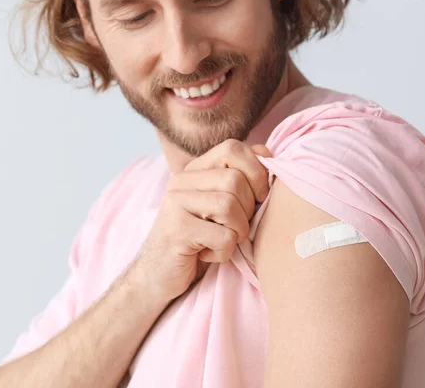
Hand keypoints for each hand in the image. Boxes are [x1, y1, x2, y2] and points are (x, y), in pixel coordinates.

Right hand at [135, 139, 271, 301]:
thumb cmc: (199, 240)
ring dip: (237, 232)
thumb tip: (267, 152)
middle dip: (248, 210)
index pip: (232, 148)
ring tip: (223, 241)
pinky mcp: (177, 231)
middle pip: (235, 180)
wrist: (157, 276)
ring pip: (230, 206)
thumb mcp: (219, 205)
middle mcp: (182, 181)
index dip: (256, 171)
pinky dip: (225, 252)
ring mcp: (176, 204)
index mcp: (195, 170)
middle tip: (234, 228)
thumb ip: (240, 178)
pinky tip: (208, 255)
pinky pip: (223, 237)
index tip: (258, 197)